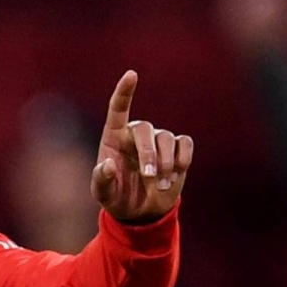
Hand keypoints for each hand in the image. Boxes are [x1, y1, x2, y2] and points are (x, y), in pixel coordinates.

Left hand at [91, 71, 192, 222]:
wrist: (140, 212)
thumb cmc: (116, 197)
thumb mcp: (103, 194)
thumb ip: (101, 180)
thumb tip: (108, 164)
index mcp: (113, 137)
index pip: (118, 108)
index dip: (124, 91)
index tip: (132, 74)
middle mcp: (135, 134)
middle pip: (145, 128)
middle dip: (149, 153)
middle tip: (150, 177)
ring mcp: (157, 140)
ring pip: (167, 138)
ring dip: (165, 163)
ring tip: (159, 185)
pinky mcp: (176, 149)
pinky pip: (184, 144)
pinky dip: (182, 160)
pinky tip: (174, 176)